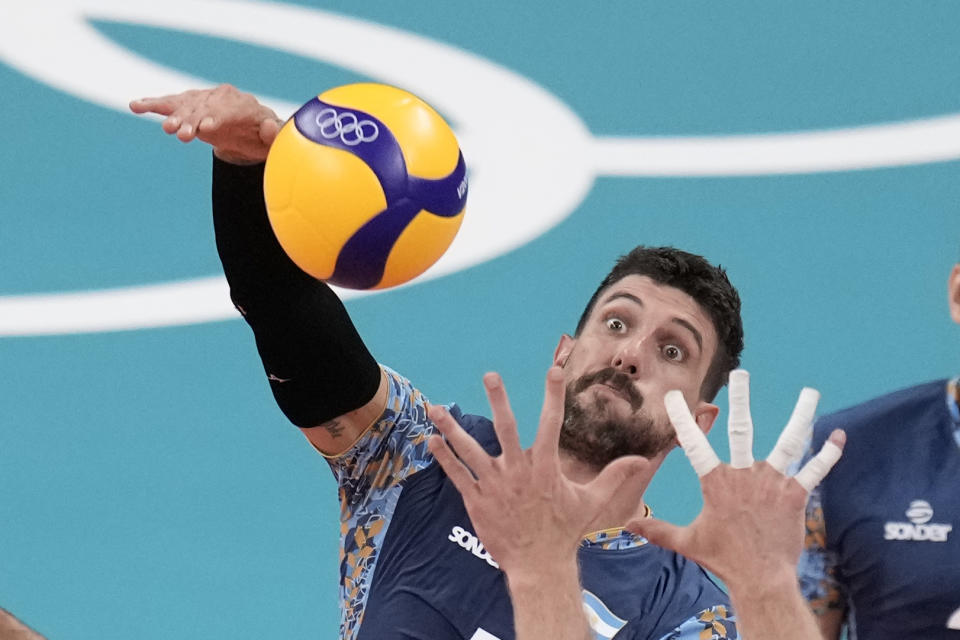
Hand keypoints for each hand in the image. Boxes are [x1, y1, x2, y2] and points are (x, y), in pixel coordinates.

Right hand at [129, 84, 281, 163]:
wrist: (251, 131)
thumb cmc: (263, 136)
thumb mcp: (272, 138)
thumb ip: (272, 133)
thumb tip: (268, 126)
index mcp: (242, 104)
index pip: (227, 109)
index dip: (216, 118)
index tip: (205, 128)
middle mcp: (221, 97)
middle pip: (203, 108)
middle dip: (192, 120)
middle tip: (182, 135)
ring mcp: (203, 100)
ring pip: (185, 106)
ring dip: (174, 116)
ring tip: (166, 129)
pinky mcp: (189, 106)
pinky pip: (169, 104)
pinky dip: (152, 104)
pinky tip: (135, 106)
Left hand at [427, 367, 650, 575]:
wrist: (539, 565)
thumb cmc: (565, 532)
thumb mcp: (592, 502)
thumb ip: (614, 476)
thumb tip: (641, 460)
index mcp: (545, 467)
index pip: (551, 423)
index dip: (553, 395)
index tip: (554, 370)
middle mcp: (518, 471)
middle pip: (505, 428)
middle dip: (498, 400)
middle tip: (490, 375)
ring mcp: (494, 485)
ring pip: (470, 450)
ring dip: (451, 428)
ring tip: (435, 408)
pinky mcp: (476, 500)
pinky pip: (456, 475)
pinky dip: (443, 457)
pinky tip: (430, 440)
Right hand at [626, 369, 844, 591]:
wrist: (760, 578)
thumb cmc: (723, 558)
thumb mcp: (686, 541)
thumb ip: (658, 530)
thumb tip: (629, 527)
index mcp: (716, 482)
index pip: (693, 444)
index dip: (682, 419)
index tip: (673, 396)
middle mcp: (744, 475)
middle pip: (742, 429)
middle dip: (740, 399)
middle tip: (740, 373)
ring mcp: (773, 482)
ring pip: (789, 441)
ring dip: (801, 415)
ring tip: (810, 392)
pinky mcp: (795, 495)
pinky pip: (815, 470)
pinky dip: (828, 453)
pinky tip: (839, 435)